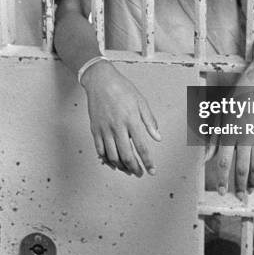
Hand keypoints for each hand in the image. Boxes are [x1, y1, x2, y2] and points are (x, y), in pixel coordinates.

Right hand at [81, 60, 160, 175]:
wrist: (100, 81)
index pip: (141, 147)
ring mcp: (104, 129)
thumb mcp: (141, 101)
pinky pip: (100, 150)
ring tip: (129, 170)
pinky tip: (113, 163)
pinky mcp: (95, 129)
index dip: (148, 161)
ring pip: (112, 156)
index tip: (152, 170)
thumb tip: (158, 137)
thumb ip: (150, 121)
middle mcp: (117, 127)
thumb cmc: (122, 89)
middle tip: (140, 174)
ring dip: (122, 167)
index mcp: (131, 120)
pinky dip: (107, 160)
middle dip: (135, 168)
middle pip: (126, 156)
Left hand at [211, 87, 253, 199]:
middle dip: (240, 186)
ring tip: (251, 191)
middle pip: (242, 169)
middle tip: (239, 196)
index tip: (221, 191)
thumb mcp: (219, 116)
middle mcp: (244, 138)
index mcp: (229, 133)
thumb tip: (206, 158)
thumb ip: (213, 139)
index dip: (222, 180)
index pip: (224, 163)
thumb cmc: (235, 99)